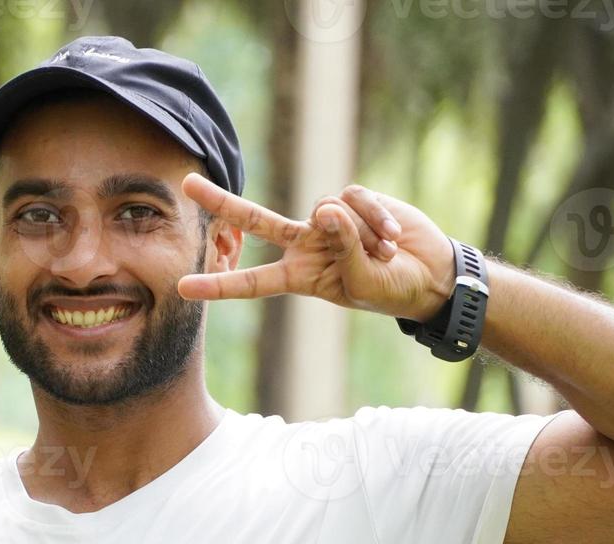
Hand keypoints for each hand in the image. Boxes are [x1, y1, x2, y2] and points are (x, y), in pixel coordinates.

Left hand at [177, 172, 456, 320]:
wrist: (429, 274)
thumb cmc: (391, 289)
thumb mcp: (363, 282)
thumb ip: (344, 248)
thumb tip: (326, 209)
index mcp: (301, 277)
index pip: (253, 281)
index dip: (220, 286)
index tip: (183, 288)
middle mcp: (306, 245)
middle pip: (256, 221)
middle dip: (223, 202)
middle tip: (186, 184)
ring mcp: (328, 220)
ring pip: (324, 209)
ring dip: (359, 233)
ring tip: (383, 252)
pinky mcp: (353, 200)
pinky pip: (353, 198)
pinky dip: (374, 217)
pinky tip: (391, 235)